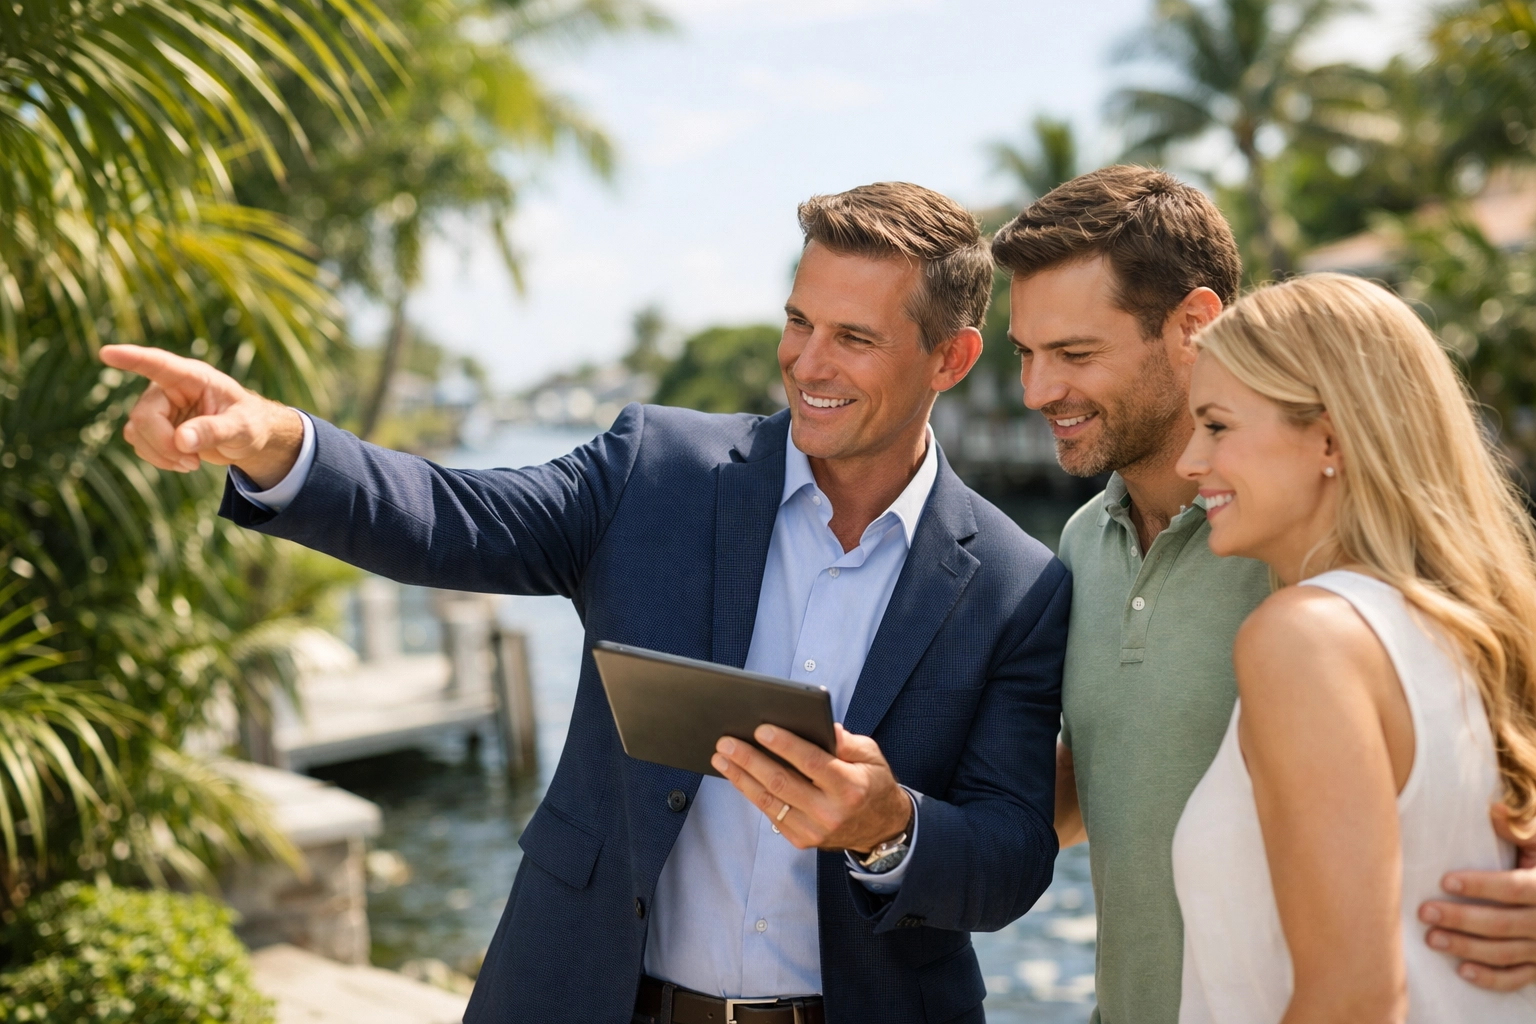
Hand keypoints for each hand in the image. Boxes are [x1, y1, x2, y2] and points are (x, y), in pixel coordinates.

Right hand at [100, 345, 303, 487]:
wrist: (245, 438)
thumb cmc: (249, 424)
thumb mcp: (242, 428)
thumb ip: (214, 431)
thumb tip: (181, 440)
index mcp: (194, 377)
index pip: (159, 364)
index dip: (132, 359)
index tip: (106, 352)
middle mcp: (169, 387)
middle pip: (144, 415)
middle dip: (163, 445)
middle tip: (193, 463)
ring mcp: (158, 405)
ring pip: (136, 431)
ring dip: (161, 455)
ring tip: (193, 463)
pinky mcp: (152, 425)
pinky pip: (138, 443)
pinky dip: (158, 459)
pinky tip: (182, 462)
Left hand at [711, 723, 912, 853]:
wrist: (881, 828)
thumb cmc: (872, 783)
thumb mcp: (871, 756)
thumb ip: (847, 741)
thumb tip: (823, 726)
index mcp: (850, 787)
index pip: (811, 763)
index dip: (785, 745)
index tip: (761, 729)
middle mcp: (830, 812)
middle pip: (782, 782)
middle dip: (750, 759)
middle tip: (726, 742)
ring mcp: (814, 830)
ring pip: (769, 800)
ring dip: (741, 777)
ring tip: (721, 757)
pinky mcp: (802, 840)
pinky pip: (770, 814)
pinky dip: (751, 793)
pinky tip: (737, 776)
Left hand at [1419, 804, 1535, 990]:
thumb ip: (1522, 828)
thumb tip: (1494, 809)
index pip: (1516, 888)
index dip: (1482, 886)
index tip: (1445, 881)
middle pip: (1504, 923)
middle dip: (1463, 919)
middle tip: (1425, 913)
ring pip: (1506, 953)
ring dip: (1467, 947)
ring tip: (1431, 938)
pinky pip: (1517, 978)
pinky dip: (1492, 979)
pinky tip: (1462, 971)